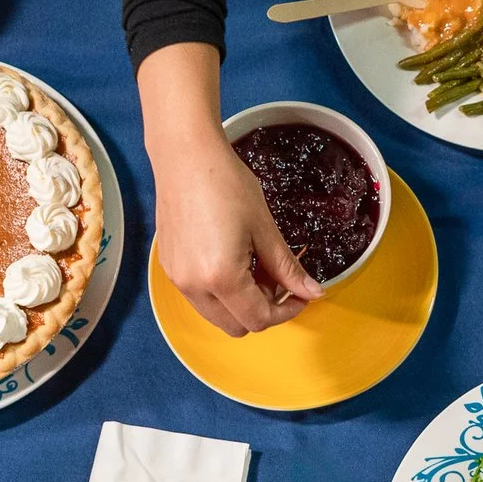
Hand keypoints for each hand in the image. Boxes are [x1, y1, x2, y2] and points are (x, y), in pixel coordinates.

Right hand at [152, 122, 322, 336]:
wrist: (184, 155)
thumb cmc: (226, 183)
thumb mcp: (264, 227)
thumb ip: (287, 268)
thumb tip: (313, 292)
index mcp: (221, 277)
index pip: (259, 319)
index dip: (286, 312)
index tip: (301, 294)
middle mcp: (193, 286)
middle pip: (236, 326)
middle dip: (263, 310)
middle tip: (280, 280)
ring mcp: (177, 278)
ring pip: (217, 314)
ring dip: (242, 302)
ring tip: (257, 267)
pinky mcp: (169, 267)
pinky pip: (200, 296)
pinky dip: (222, 291)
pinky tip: (234, 259)